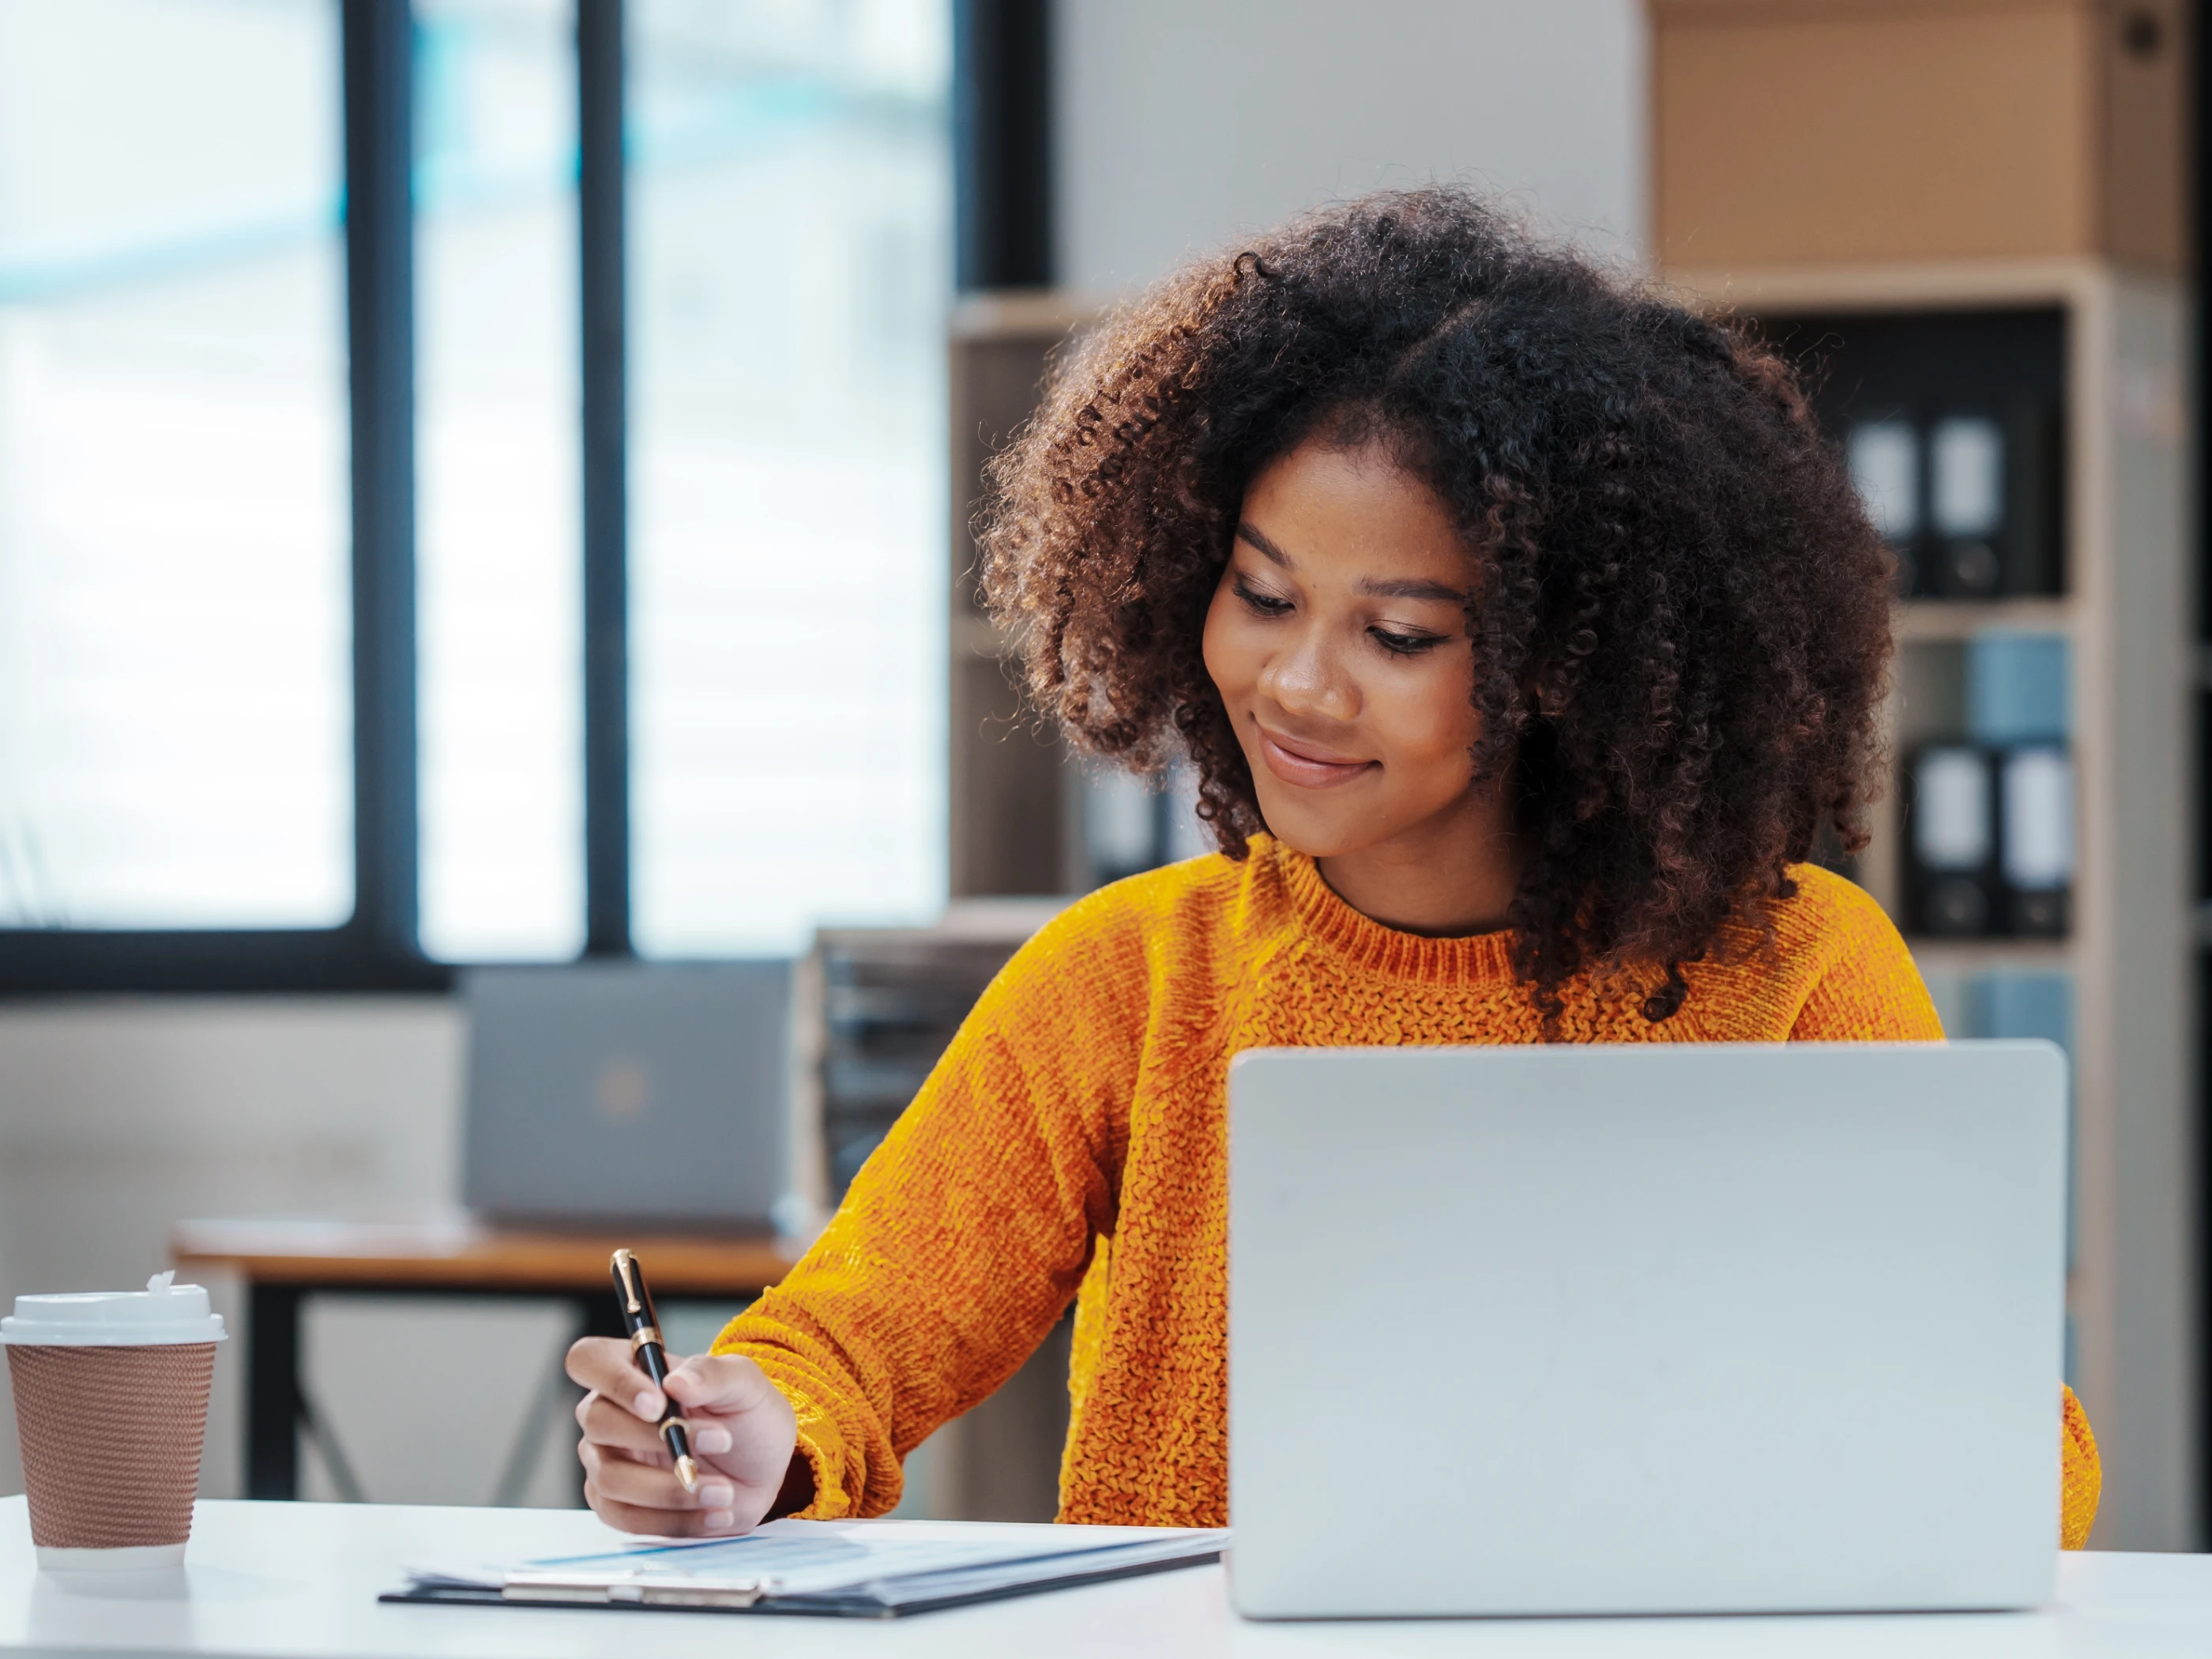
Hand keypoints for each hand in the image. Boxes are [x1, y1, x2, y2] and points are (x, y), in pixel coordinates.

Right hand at [567, 1338, 802, 1535]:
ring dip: (670, 1489)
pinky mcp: (617, 1505)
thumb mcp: (745, 1385)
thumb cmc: (747, 1415)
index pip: (589, 1360)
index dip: (614, 1381)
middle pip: (598, 1422)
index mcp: (632, 1369)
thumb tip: (675, 1382)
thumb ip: (712, 1375)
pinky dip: (673, 1521)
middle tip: (719, 1441)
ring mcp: (606, 1461)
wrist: (763, 1468)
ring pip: (611, 1478)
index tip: (658, 1404)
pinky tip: (714, 1514)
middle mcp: (608, 1413)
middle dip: (658, 1438)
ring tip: (723, 1491)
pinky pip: (627, 1519)